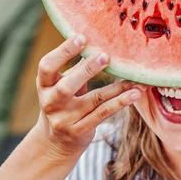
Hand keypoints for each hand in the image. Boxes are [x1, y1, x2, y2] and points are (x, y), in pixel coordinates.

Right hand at [34, 34, 144, 159]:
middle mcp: (51, 103)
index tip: (82, 37)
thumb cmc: (63, 102)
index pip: (47, 67)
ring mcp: (65, 120)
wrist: (55, 142)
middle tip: (106, 56)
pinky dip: (121, 102)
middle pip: (66, 87)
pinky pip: (104, 114)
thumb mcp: (60, 84)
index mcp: (44, 85)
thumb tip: (99, 41)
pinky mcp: (80, 131)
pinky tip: (135, 93)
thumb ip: (74, 68)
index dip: (63, 51)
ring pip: (94, 100)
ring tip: (135, 79)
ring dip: (117, 88)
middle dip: (86, 71)